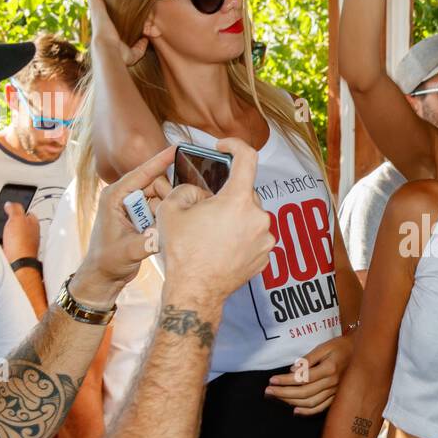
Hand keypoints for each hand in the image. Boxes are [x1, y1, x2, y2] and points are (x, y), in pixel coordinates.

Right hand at [1, 203, 40, 263]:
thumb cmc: (21, 244)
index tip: (8, 205)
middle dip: (3, 218)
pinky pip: (1, 240)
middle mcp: (27, 233)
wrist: (16, 264)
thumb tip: (10, 204)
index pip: (26, 212)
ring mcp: (18, 242)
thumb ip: (15, 208)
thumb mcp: (18, 218)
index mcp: (32, 223)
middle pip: (14, 221)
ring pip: (6, 231)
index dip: (16, 208)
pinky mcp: (10, 249)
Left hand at [71, 146, 175, 306]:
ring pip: (160, 197)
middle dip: (166, 197)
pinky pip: (159, 209)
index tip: (175, 148)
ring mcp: (132, 207)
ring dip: (165, 209)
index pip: (141, 173)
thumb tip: (171, 230)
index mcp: (114, 197)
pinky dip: (164, 217)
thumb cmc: (107, 261)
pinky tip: (160, 230)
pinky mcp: (140, 216)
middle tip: (168, 217)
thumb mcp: (130, 250)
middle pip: (155, 185)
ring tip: (158, 229)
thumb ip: (151, 240)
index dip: (159, 161)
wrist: (103, 276)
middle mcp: (123, 197)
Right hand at [88, 0, 147, 66]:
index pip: (107, 13)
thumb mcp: (132, 53)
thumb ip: (139, 47)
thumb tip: (146, 40)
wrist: (109, 51)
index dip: (108, 6)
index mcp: (107, 26)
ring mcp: (97, 9)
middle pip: (99, 0)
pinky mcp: (95, 4)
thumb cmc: (118, 55)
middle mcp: (100, 16)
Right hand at [156, 138, 275, 306]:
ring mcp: (265, 239)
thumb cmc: (182, 252)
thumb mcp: (171, 210)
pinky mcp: (266, 256)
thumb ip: (187, 189)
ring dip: (233, 217)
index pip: (247, 157)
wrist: (194, 292)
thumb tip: (199, 192)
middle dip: (226, 195)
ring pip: (250, 215)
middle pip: (245, 192)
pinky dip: (240, 236)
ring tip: (211, 233)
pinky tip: (221, 247)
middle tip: (205, 208)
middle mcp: (258, 217)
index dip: (235, 145)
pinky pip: (254, 236)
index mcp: (238, 201)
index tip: (224, 147)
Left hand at [265, 333, 354, 415]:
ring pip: (310, 402)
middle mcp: (332, 383)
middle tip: (268, 391)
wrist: (362, 353)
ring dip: (291, 402)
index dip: (285, 381)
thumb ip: (309, 359)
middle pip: (303, 392)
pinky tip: (295, 410)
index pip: (302, 378)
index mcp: (329, 369)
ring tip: (277, 398)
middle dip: (283, 393)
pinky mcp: (336, 397)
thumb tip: (292, 370)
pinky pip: (321, 408)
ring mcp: (335, 392)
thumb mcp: (325, 346)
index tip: (271, 380)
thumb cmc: (341, 346)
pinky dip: (308, 411)